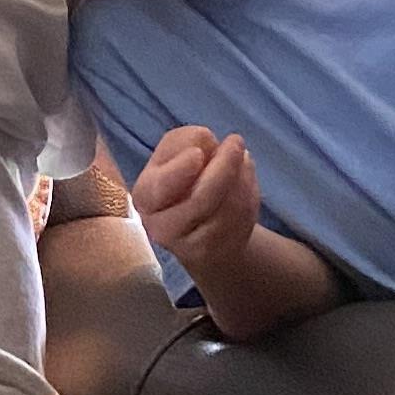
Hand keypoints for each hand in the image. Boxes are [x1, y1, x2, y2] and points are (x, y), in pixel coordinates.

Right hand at [132, 125, 262, 279]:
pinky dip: (249, 193)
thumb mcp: (175, 153)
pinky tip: (246, 179)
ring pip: (226, 209)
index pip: (160, 187)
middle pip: (199, 201)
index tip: (198, 154)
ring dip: (240, 177)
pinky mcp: (215, 253)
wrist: (198, 222)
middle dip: (223, 168)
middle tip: (236, 141)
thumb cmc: (183, 178)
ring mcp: (190, 246)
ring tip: (241, 157)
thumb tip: (204, 140)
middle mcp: (160, 227)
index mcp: (145, 195)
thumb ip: (183, 141)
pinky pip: (241, 220)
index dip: (180, 170)